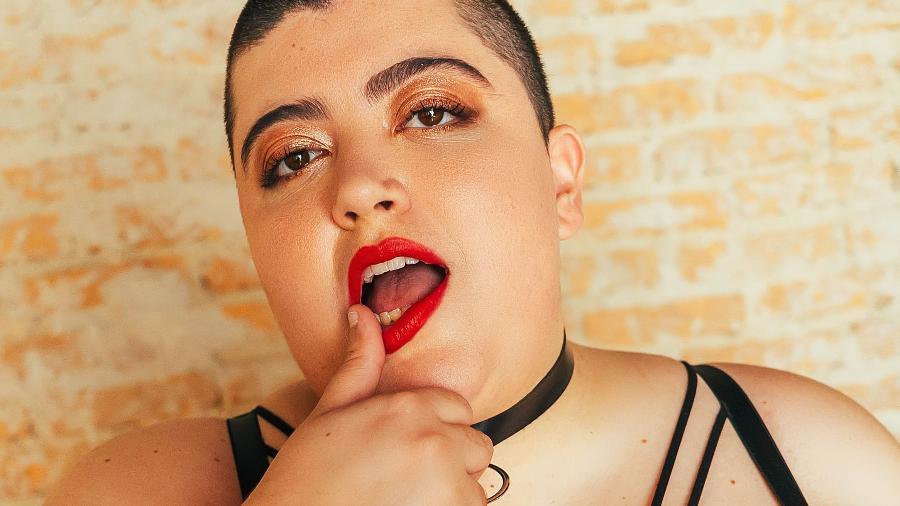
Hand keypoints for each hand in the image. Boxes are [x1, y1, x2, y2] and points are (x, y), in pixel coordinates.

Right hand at [245, 304, 493, 504]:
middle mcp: (433, 439)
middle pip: (476, 447)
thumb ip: (359, 364)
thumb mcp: (330, 412)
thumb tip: (361, 313)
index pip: (458, 409)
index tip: (407, 450)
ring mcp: (445, 481)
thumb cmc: (305, 475)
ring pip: (476, 486)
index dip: (436, 430)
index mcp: (408, 406)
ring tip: (406, 499)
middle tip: (405, 479)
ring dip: (452, 494)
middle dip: (451, 462)